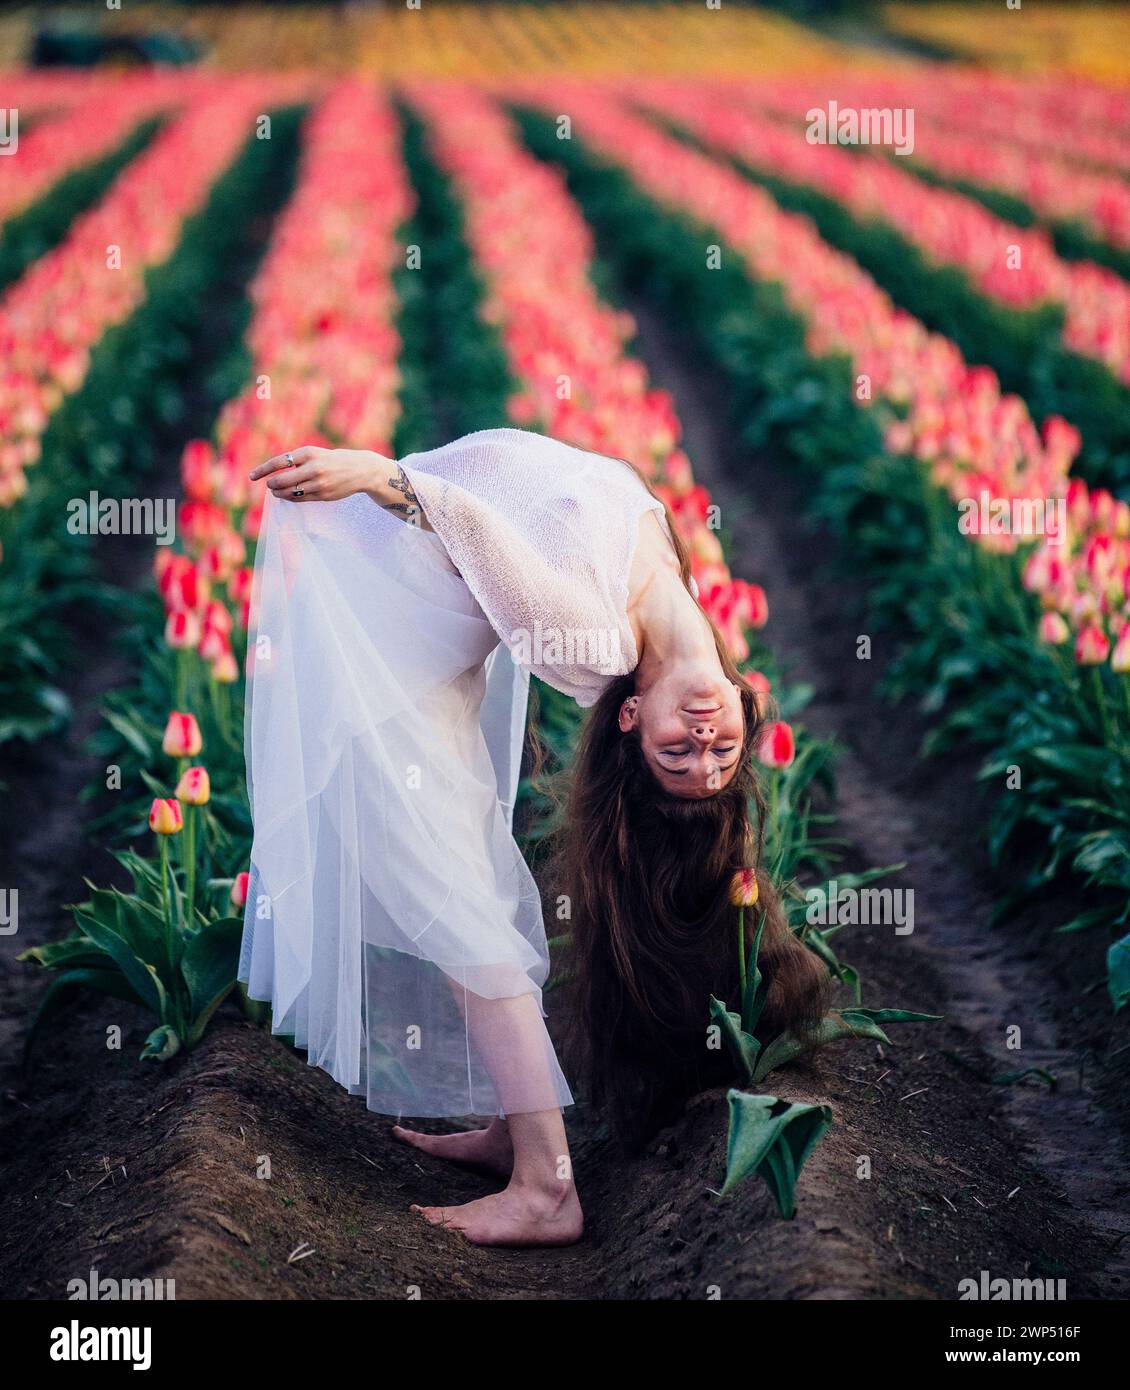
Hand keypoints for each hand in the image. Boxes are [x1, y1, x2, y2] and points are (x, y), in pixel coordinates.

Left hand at [249, 446, 389, 502]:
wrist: (361, 470)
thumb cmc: (335, 460)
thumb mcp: (317, 453)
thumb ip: (299, 461)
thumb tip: (277, 472)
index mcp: (309, 453)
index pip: (279, 462)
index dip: (263, 470)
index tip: (252, 476)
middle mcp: (313, 467)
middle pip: (282, 480)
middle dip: (272, 484)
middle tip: (269, 485)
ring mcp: (319, 483)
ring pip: (291, 492)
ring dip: (280, 493)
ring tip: (276, 491)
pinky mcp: (324, 494)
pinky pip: (301, 499)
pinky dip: (291, 498)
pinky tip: (288, 496)